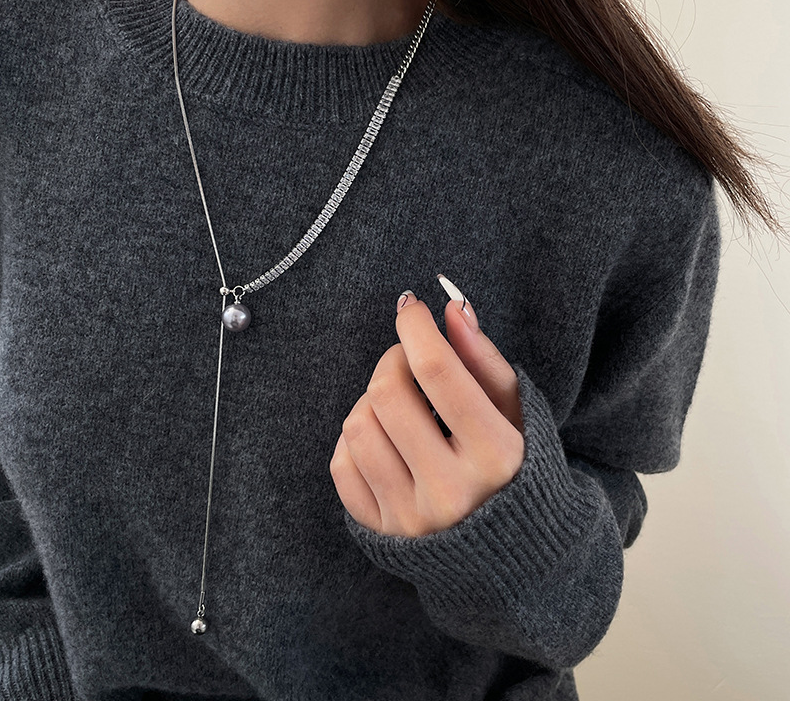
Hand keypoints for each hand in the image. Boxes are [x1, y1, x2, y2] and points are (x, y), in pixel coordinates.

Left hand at [329, 275, 525, 537]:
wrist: (510, 551)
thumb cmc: (515, 468)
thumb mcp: (516, 413)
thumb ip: (485, 359)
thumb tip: (451, 308)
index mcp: (496, 455)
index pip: (438, 372)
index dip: (416, 328)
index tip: (410, 308)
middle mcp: (451, 491)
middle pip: (387, 394)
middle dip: (393, 360)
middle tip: (408, 361)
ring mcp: (412, 517)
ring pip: (357, 426)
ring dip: (372, 399)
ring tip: (399, 403)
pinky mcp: (382, 533)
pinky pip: (342, 465)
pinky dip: (357, 439)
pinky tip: (385, 437)